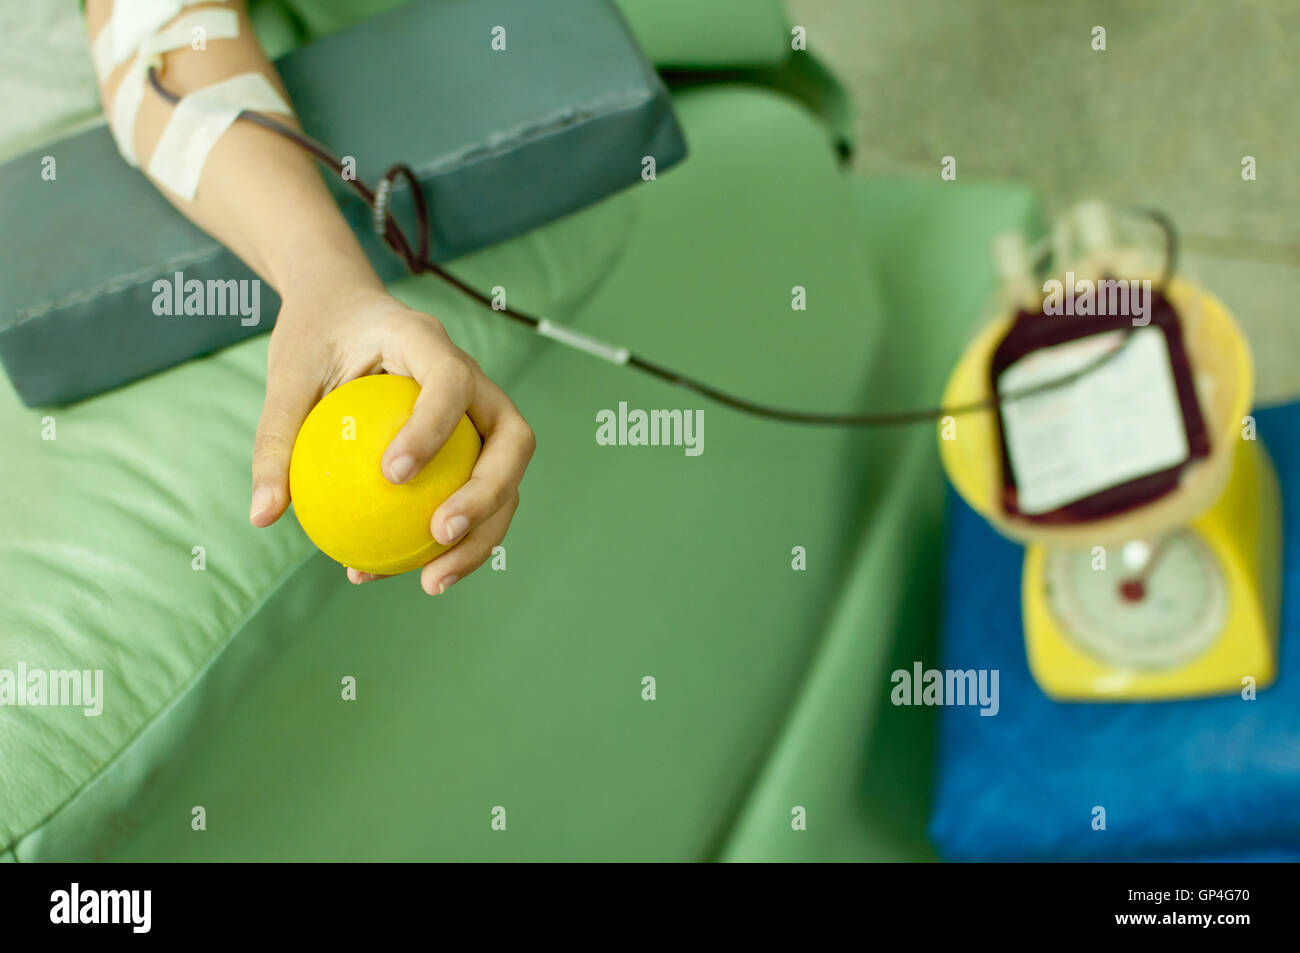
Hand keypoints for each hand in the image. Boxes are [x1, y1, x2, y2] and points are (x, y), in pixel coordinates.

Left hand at [249, 287, 534, 594]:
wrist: (343, 315)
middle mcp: (473, 378)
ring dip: (482, 534)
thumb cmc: (315, 338)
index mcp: (426, 342)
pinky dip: (455, 540)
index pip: (450, 380)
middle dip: (487, 494)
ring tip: (432, 580)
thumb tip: (265, 515)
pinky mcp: (475, 446)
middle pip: (512, 439)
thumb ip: (277, 439)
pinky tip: (407, 573)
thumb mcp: (286, 377)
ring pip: (507, 478)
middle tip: (439, 534)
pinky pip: (477, 497)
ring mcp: (481, 415)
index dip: (433, 427)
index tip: (392, 474)